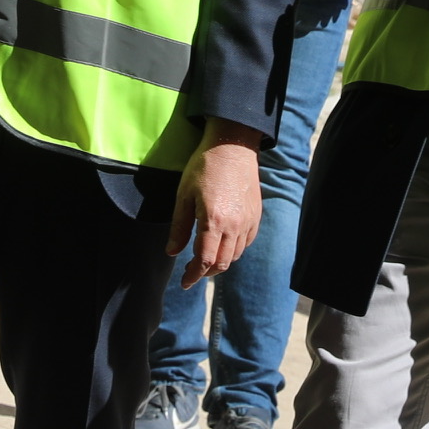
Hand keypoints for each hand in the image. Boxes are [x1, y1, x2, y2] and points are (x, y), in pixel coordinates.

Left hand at [169, 123, 264, 285]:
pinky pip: (246, 242)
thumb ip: (179, 227)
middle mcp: (234, 225)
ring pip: (235, 255)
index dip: (193, 275)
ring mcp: (248, 221)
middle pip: (221, 263)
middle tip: (192, 272)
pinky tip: (223, 244)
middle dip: (206, 273)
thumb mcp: (183, 195)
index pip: (205, 260)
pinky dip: (234, 250)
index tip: (184, 283)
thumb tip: (172, 253)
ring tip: (206, 258)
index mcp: (213, 220)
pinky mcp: (256, 215)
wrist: (233, 145)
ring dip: (219, 262)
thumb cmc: (204, 167)